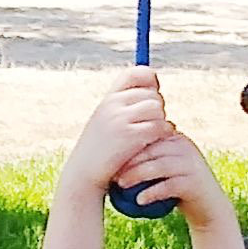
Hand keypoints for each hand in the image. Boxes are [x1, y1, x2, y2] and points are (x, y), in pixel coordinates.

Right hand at [63, 69, 170, 197]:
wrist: (83, 175)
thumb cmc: (98, 151)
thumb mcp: (105, 121)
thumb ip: (123, 107)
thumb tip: (155, 94)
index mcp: (108, 98)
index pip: (135, 73)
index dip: (150, 80)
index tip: (153, 93)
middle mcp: (113, 104)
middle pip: (152, 95)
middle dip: (158, 108)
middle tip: (152, 123)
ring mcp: (121, 120)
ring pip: (157, 108)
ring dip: (161, 121)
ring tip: (154, 133)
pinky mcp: (131, 137)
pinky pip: (159, 126)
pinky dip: (164, 132)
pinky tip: (159, 140)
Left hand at [119, 129, 234, 235]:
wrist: (208, 207)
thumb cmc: (179, 188)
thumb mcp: (165, 168)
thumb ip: (149, 158)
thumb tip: (113, 157)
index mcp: (176, 139)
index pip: (149, 138)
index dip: (128, 148)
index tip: (110, 160)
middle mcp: (185, 147)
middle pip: (152, 150)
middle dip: (130, 162)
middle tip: (113, 174)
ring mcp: (192, 164)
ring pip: (160, 166)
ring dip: (137, 175)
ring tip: (121, 185)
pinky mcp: (195, 183)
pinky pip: (170, 185)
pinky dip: (152, 192)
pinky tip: (139, 200)